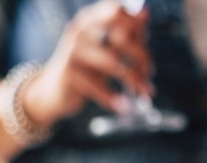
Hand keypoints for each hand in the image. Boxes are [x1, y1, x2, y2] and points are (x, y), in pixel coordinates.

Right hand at [23, 1, 152, 127]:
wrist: (56, 90)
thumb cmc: (89, 66)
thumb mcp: (108, 48)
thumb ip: (127, 33)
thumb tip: (145, 13)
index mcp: (90, 20)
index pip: (116, 11)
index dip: (135, 24)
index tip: (145, 40)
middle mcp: (80, 32)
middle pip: (121, 38)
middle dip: (142, 57)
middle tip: (149, 73)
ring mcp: (72, 52)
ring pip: (113, 64)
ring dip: (134, 80)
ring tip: (145, 92)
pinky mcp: (68, 74)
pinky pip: (98, 87)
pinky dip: (114, 99)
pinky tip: (123, 106)